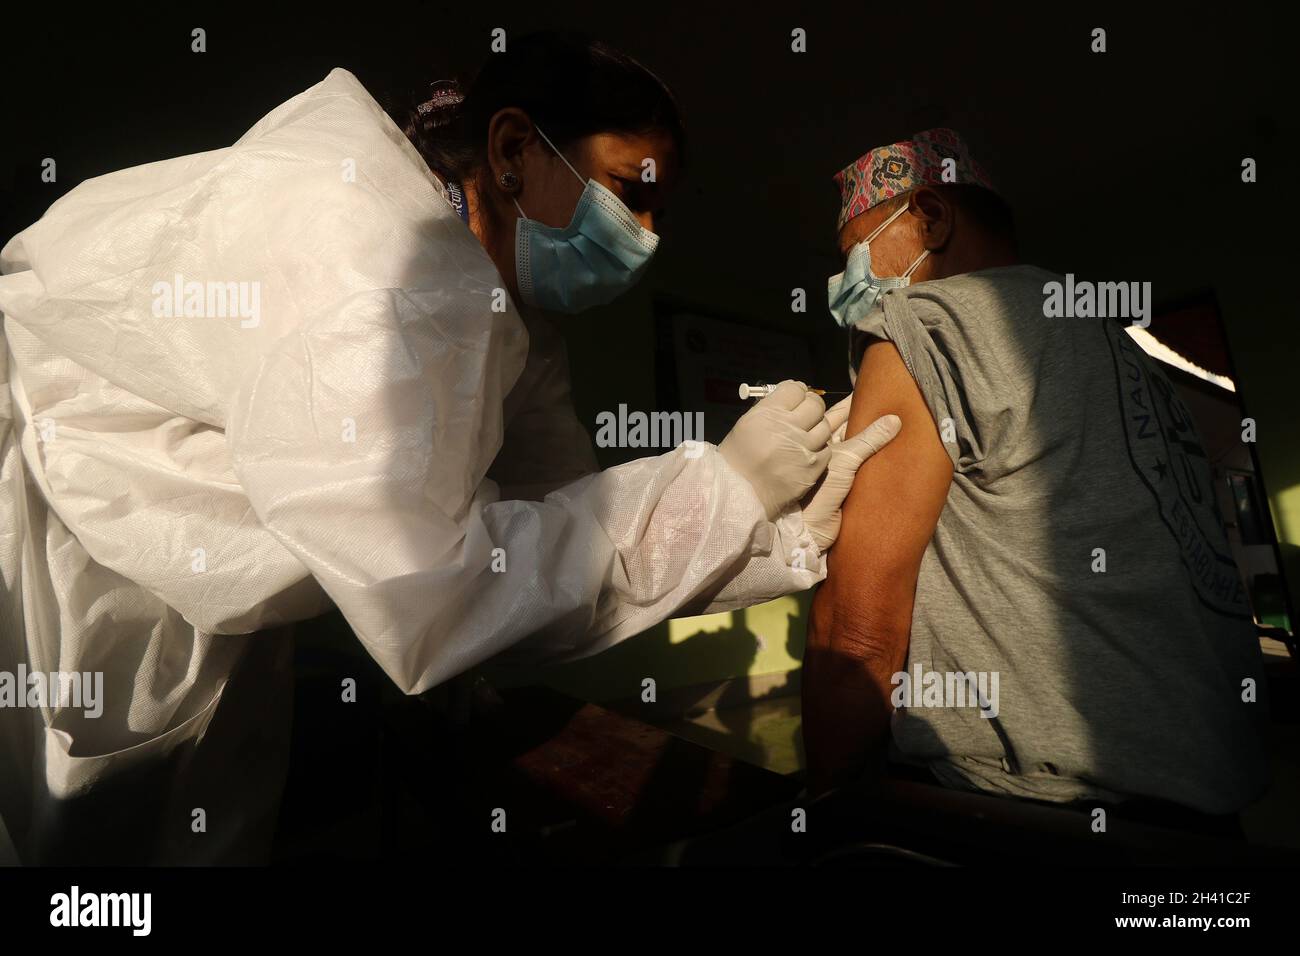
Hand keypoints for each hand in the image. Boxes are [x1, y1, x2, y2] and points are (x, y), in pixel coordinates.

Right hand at [719, 381, 831, 519]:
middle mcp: (788, 427)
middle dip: (811, 406)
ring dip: (817, 428)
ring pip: (824, 426)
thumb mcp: (747, 424)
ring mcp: (803, 448)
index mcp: (768, 413)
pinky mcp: (814, 467)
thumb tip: (792, 393)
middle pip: (815, 404)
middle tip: (806, 413)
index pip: (795, 389)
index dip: (797, 391)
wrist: (739, 495)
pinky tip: (807, 453)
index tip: (795, 397)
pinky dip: (818, 450)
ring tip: (806, 435)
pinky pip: (826, 450)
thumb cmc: (738, 459)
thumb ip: (770, 408)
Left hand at [802, 404, 900, 550]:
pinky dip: (878, 457)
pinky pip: (866, 465)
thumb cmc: (821, 488)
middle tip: (890, 404)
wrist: (815, 525)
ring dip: (875, 438)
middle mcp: (831, 450)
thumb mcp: (845, 458)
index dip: (853, 402)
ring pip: (860, 446)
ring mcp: (840, 466)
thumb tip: (894, 419)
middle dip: (867, 417)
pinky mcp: (850, 482)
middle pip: (851, 428)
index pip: (839, 413)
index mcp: (823, 439)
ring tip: (897, 423)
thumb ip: (868, 439)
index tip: (871, 390)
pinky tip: (893, 452)